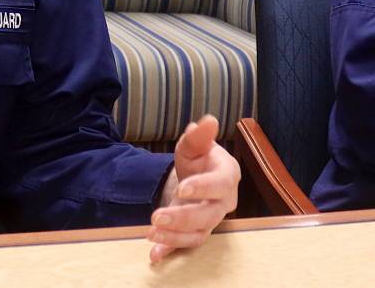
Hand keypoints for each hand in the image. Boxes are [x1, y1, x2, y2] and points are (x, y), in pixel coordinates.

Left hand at [147, 114, 240, 262]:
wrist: (197, 177)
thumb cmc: (199, 159)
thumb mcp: (195, 144)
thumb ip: (198, 136)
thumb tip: (206, 121)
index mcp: (226, 176)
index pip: (220, 185)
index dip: (203, 187)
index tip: (183, 186)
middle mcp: (222, 202)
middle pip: (208, 215)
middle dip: (183, 217)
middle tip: (157, 216)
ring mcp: (210, 219)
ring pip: (198, 233)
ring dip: (175, 237)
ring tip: (151, 234)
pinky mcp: (197, 231)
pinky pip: (187, 244)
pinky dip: (171, 250)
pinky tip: (154, 256)